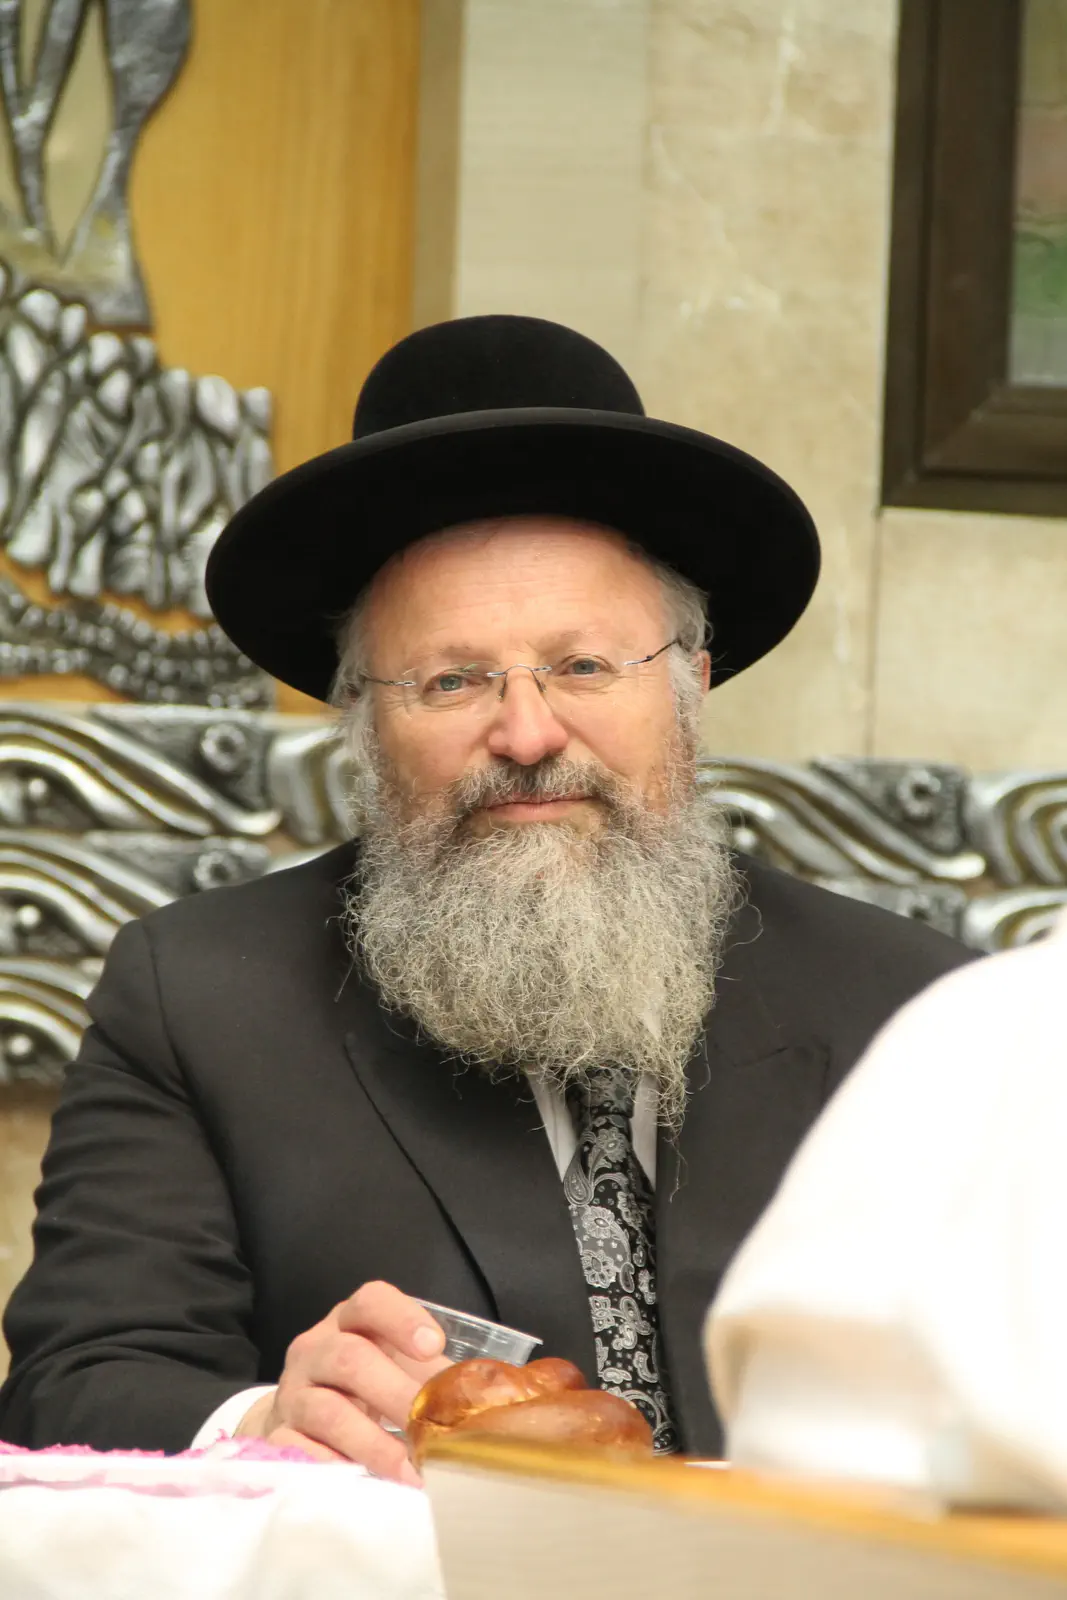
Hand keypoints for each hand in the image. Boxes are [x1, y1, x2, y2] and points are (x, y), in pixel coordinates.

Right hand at [235, 1281, 449, 1482]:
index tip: (434, 1346)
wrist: (297, 1413)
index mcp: (349, 1321)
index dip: (402, 1319)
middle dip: (396, 1395)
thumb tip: (482, 1401)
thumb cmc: (358, 1384)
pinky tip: (362, 1483)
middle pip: (350, 1359)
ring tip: (410, 1471)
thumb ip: (428, 1374)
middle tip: (431, 1429)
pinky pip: (297, 1451)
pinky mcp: (277, 1434)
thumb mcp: (390, 1364)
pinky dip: (332, 1467)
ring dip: (373, 1445)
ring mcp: (293, 1392)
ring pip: (327, 1411)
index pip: (370, 1302)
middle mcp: (315, 1348)